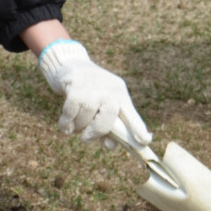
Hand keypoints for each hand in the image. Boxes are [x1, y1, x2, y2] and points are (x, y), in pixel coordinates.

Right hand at [37, 40, 151, 144]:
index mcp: (120, 94)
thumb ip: (107, 126)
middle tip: (86, 138)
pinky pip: (70, 116)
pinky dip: (65, 124)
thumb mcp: (102, 105)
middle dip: (95, 134)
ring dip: (77, 127)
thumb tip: (110, 145)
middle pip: (106, 123)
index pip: (131, 114)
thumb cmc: (90, 91)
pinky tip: (65, 123)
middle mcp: (109, 90)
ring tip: (75, 120)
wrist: (71, 65)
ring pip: (85, 121)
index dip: (138, 129)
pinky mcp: (75, 88)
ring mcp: (93, 88)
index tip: (145, 141)